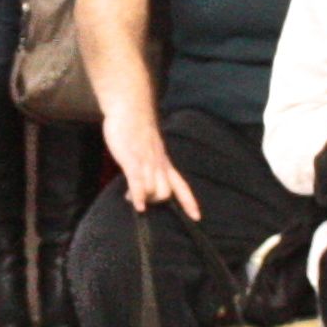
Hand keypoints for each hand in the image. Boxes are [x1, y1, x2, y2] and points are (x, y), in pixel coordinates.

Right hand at [102, 95, 200, 219]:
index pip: (182, 186)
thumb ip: (147, 164)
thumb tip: (142, 179)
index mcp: (164, 163)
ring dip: (145, 199)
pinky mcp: (133, 160)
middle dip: (156, 202)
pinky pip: (139, 182)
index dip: (189, 202)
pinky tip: (138, 207)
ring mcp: (147, 163)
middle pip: (167, 193)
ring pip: (155, 190)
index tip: (196, 217)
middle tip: (141, 202)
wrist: (130, 109)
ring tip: (132, 200)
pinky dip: (139, 196)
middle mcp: (160, 165)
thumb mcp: (147, 149)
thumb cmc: (135, 129)